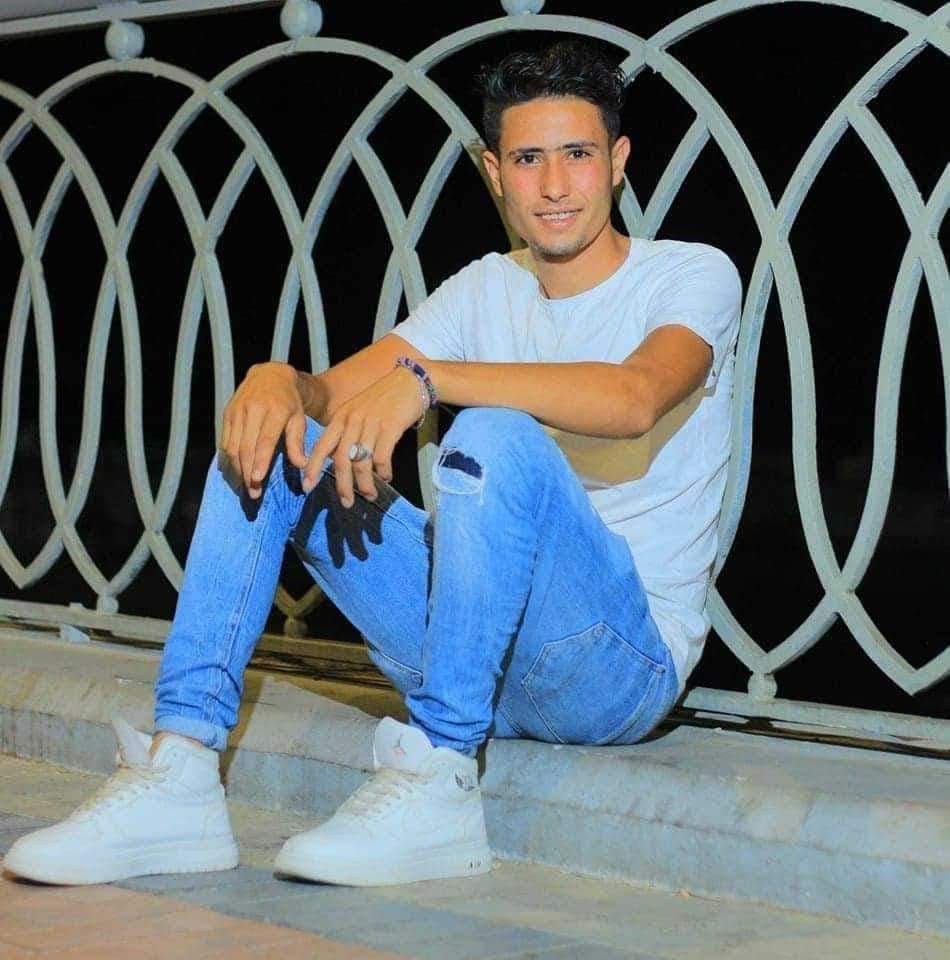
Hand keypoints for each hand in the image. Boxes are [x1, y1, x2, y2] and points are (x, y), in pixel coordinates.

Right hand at [221, 361, 307, 499]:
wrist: (271, 376)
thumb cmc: (291, 403)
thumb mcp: (299, 419)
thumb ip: (297, 442)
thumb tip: (301, 466)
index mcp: (275, 409)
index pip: (265, 440)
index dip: (260, 461)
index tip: (257, 480)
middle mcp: (254, 408)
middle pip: (246, 447)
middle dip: (248, 473)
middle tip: (253, 493)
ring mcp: (237, 410)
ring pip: (233, 446)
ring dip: (237, 470)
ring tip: (245, 487)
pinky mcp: (227, 413)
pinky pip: (225, 440)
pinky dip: (228, 459)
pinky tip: (235, 473)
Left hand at [302, 365, 423, 506]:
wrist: (409, 381)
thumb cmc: (384, 398)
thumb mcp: (357, 411)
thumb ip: (346, 432)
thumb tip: (338, 461)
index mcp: (340, 417)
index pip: (321, 446)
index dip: (312, 468)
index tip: (307, 486)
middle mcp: (352, 421)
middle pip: (341, 460)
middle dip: (343, 485)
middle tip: (346, 502)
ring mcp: (371, 424)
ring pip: (362, 463)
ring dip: (365, 484)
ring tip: (370, 495)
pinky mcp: (390, 427)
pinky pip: (382, 457)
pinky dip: (384, 471)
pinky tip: (387, 477)